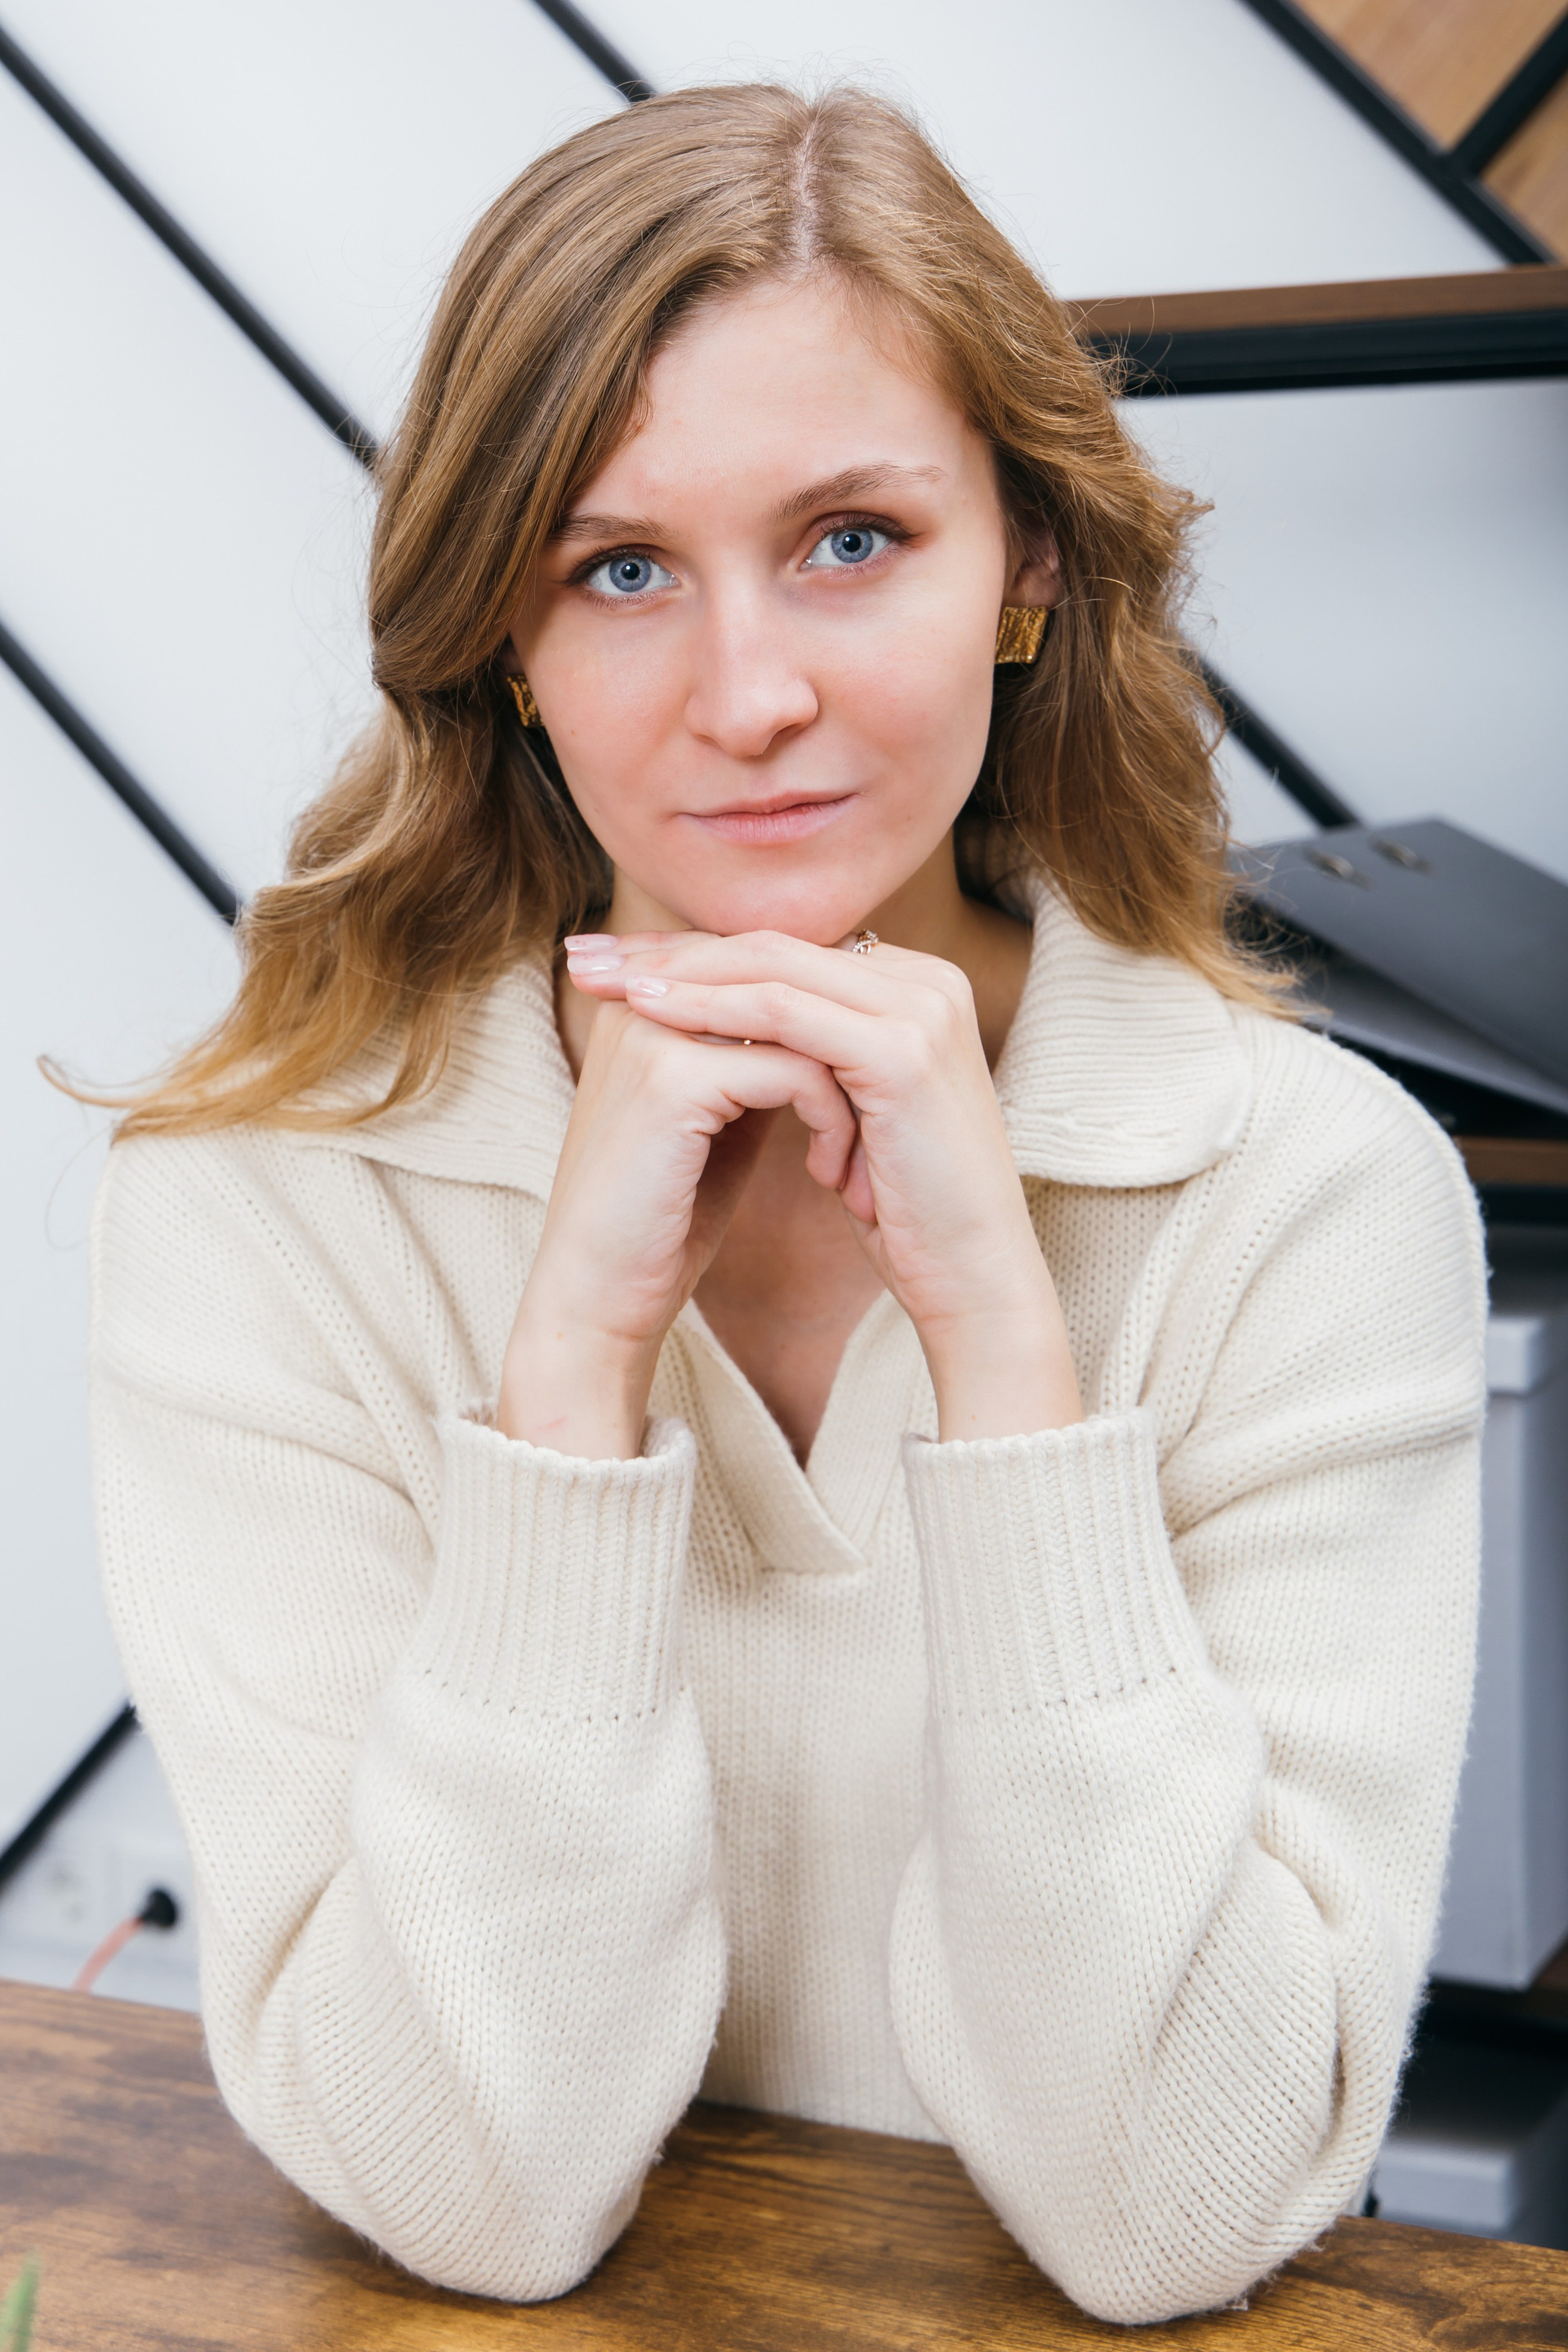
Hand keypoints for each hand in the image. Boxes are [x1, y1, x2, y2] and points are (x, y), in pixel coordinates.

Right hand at [499, 989, 858, 1456]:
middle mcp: (642, 998)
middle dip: (844, 1051)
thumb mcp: (718, 1118)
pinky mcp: (672, 1080)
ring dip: (848, 1090)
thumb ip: (757, 1058)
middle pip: (785, 981)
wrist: (599, 1296)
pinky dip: (831, 1121)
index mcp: (646, 997)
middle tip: (882, 1117)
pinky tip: (826, 1175)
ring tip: (849, 1159)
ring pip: (802, 1021)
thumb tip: (832, 1022)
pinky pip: (797, 1071)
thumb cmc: (663, 1216)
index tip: (864, 1094)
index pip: (765, 967)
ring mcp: (653, 1033)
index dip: (825, 1026)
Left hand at [567, 930, 1082, 1442]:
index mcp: (918, 990)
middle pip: (774, 946)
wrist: (974, 1281)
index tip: (616, 963)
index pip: (785, 952)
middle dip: (671, 949)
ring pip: (773, 968)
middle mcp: (928, 983)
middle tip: (589, 954)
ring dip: (677, 971)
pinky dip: (712, 1008)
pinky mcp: (903, 1050)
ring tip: (604, 979)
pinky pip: (785, 1012)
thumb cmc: (908, 1213)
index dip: (695, 953)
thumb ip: (813, 1057)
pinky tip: (652, 1010)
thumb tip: (734, 1033)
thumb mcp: (854, 1116)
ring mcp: (922, 1009)